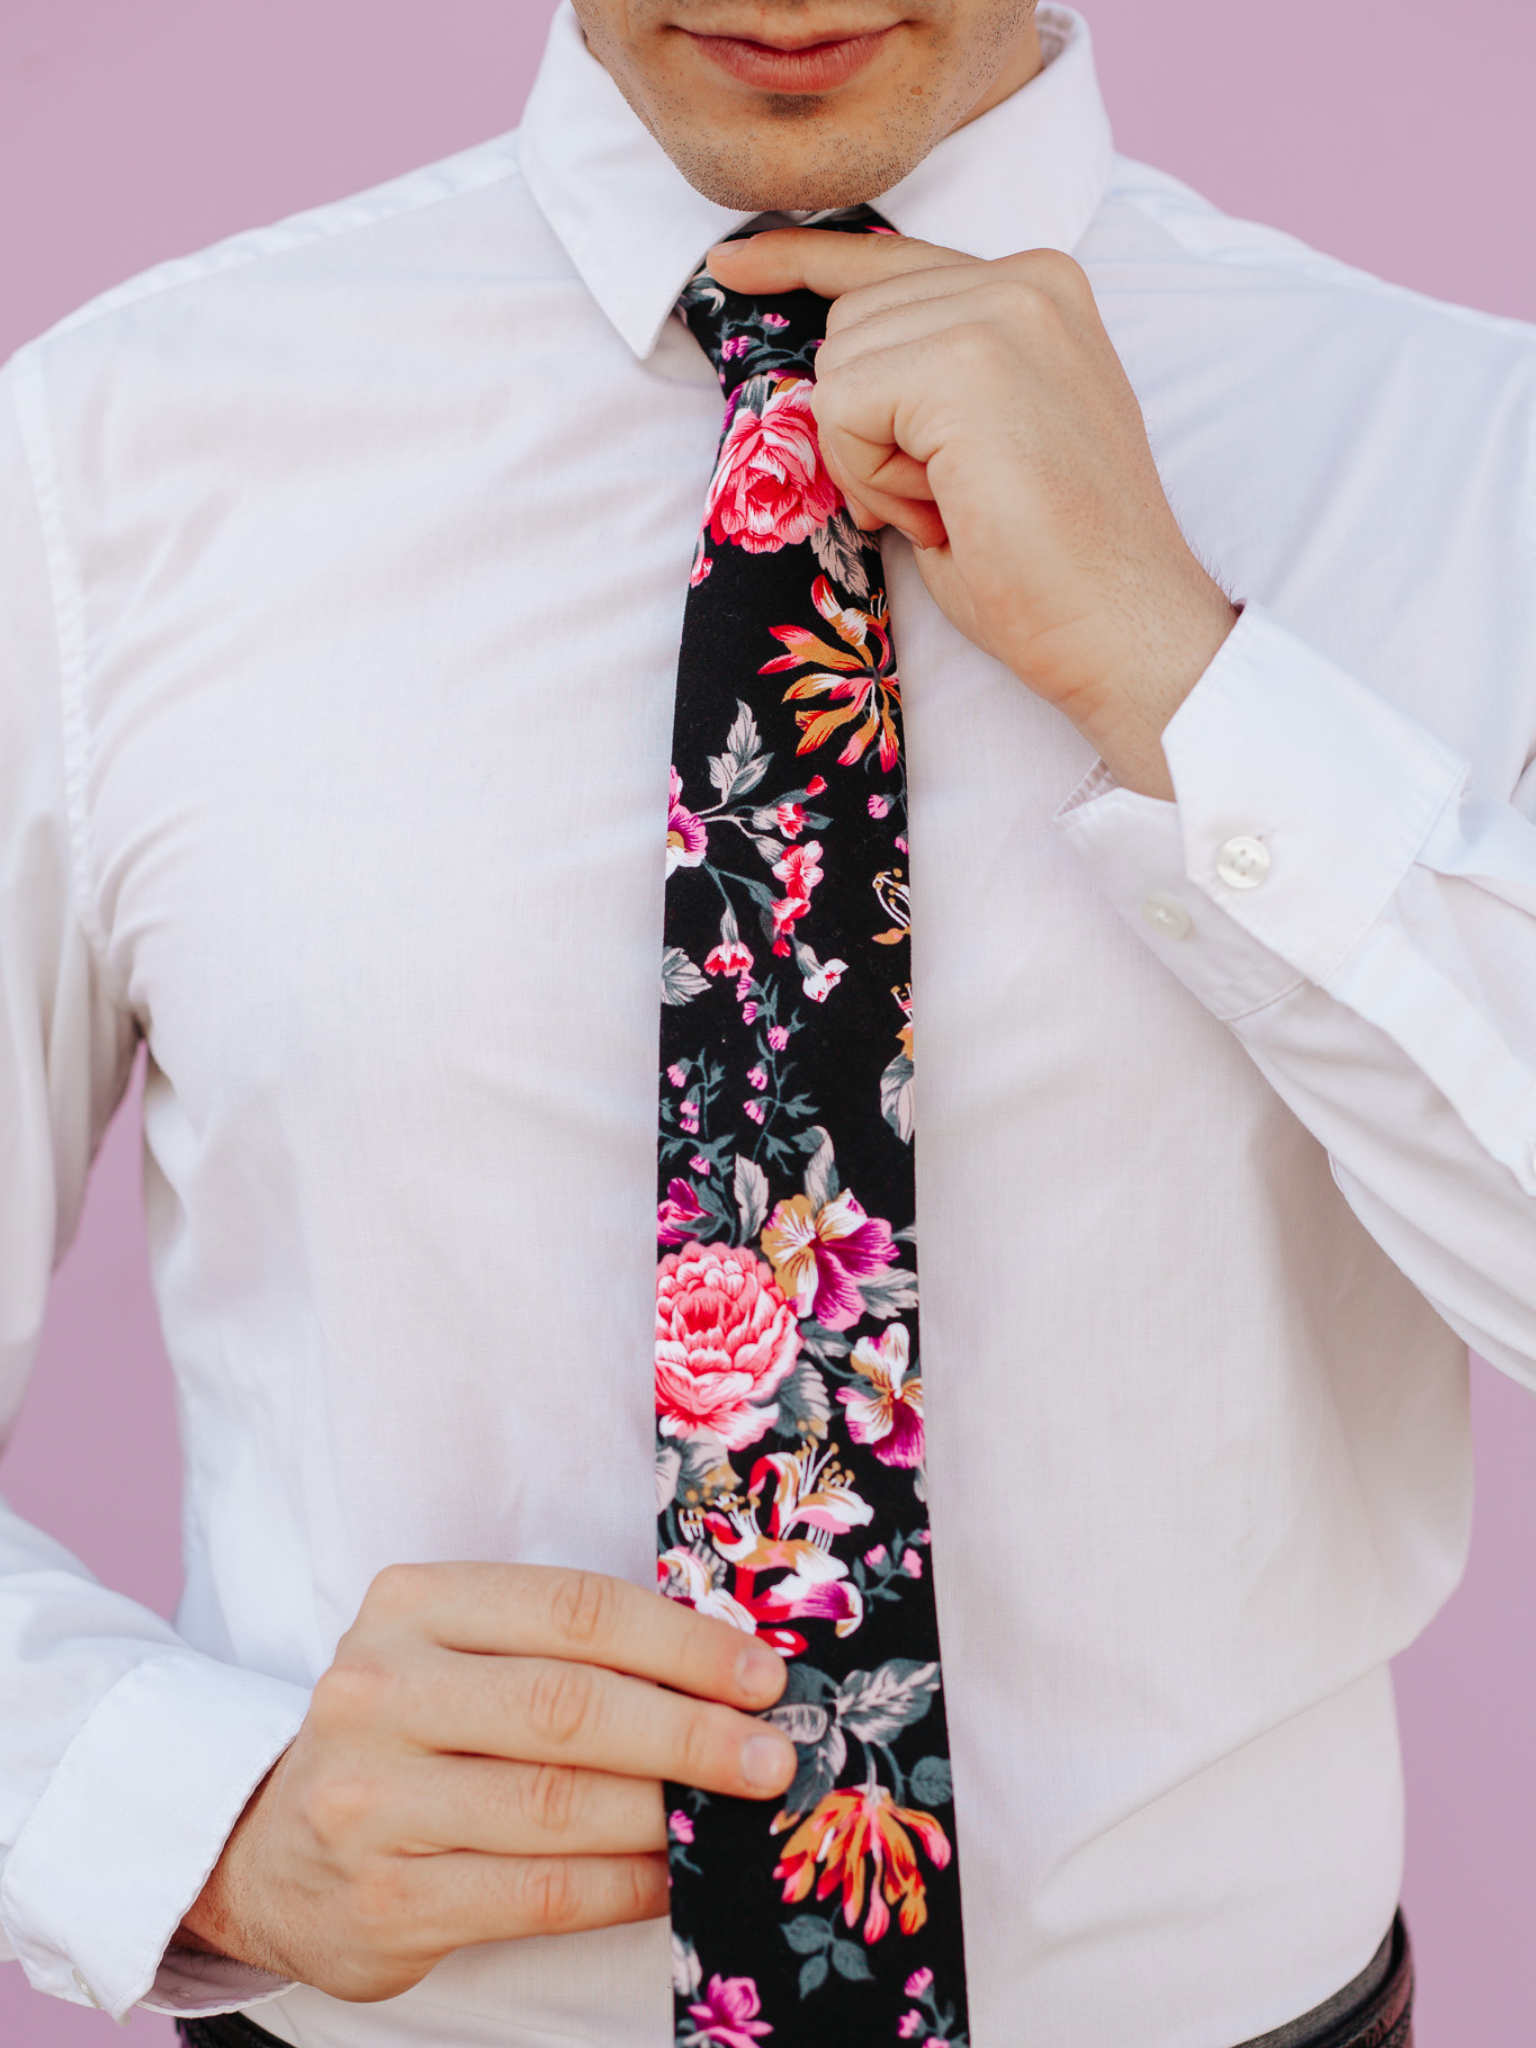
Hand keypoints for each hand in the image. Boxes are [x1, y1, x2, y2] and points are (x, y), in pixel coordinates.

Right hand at [177, 1563, 790, 2000]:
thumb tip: (727, 1675)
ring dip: (666, 1813)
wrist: (270, 1848)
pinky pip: (537, 1893)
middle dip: (690, 1731)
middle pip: (568, 1707)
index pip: (573, 1608)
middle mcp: (378, 1690)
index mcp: (411, 1603)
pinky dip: (623, 1885)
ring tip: (733, 1816)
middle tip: (771, 1755)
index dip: (680, 1641)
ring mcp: (371, 1800)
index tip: (762, 1673)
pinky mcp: (384, 1900)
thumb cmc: (410, 1729)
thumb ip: (564, 1649)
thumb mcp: (458, 1650)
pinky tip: (671, 1876)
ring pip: (557, 1806)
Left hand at [707, 230, 1238, 799]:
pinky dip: (871, 477)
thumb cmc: (1048, 565)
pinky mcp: (968, 362)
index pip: (889, 257)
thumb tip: (828, 383)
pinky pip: (842, 405)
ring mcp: (1002, 310)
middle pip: (850, 322)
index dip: (800, 262)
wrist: (1120, 628)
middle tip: (948, 499)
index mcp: (1038, 289)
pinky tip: (943, 509)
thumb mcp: (974, 444)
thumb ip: (921, 383)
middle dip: (869, 429)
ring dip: (873, 460)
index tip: (730, 267)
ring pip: (840, 365)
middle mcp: (1027, 277)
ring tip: (956, 505)